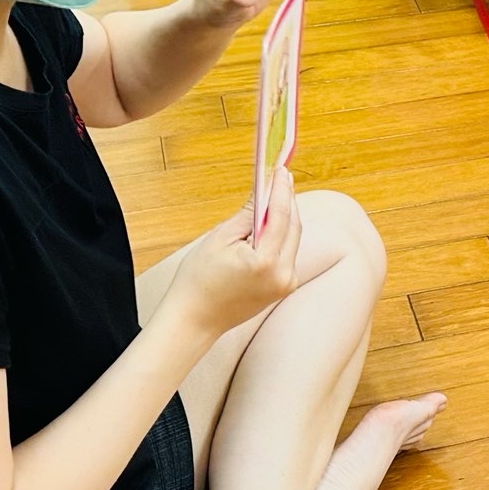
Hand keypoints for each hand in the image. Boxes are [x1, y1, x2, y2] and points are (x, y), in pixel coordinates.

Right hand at [168, 170, 301, 337]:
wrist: (196, 319)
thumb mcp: (220, 238)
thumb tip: (264, 190)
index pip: (281, 216)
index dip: (281, 189)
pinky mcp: (285, 288)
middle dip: (287, 200)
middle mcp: (283, 274)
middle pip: (293, 227)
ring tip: (276, 194)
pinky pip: (288, 253)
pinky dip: (282, 235)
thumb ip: (247, 214)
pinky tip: (273, 221)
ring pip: (293, 239)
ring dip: (285, 217)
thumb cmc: (199, 280)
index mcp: (265, 262)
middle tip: (281, 177)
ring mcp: (286, 283)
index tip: (281, 170)